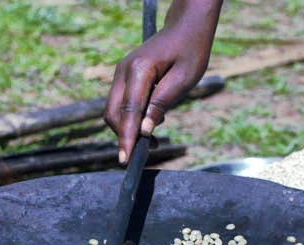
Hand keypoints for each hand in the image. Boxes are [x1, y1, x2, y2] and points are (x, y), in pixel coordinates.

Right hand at [104, 0, 221, 163]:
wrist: (186, 26)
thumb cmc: (190, 51)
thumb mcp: (184, 80)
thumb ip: (162, 104)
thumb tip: (145, 131)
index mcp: (139, 70)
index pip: (128, 111)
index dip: (126, 138)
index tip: (126, 160)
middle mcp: (123, 71)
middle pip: (113, 114)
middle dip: (125, 137)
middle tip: (147, 152)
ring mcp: (121, 73)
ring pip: (114, 110)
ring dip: (129, 129)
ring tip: (155, 139)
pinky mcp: (125, 77)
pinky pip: (121, 104)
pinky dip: (131, 119)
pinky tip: (151, 123)